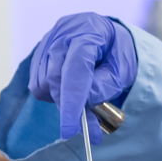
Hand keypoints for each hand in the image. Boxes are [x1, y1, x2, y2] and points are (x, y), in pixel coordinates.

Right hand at [28, 13, 136, 142]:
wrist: (108, 36)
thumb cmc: (118, 53)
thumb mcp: (123, 70)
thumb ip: (105, 86)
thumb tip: (83, 105)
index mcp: (89, 30)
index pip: (76, 69)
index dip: (72, 102)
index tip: (70, 130)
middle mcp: (63, 32)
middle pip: (55, 78)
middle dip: (70, 106)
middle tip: (90, 128)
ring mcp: (48, 40)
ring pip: (44, 83)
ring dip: (62, 100)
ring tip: (83, 97)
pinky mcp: (39, 52)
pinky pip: (37, 84)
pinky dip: (53, 94)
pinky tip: (69, 87)